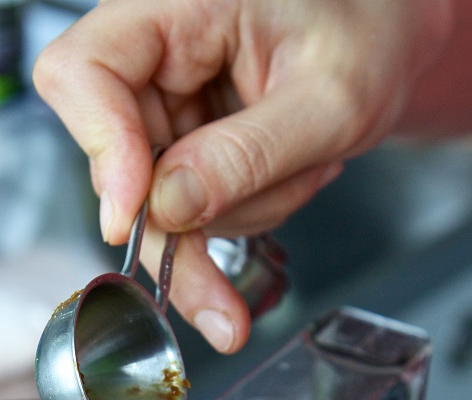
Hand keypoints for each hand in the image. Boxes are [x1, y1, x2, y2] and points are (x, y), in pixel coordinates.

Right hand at [32, 0, 450, 351]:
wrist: (387, 38)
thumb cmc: (368, 32)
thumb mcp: (329, 99)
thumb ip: (248, 154)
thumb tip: (169, 207)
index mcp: (174, 3)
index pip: (84, 70)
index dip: (101, 148)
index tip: (135, 215)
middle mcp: (154, 47)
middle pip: (114, 156)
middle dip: (178, 227)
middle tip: (218, 298)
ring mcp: (163, 98)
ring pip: (152, 199)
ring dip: (228, 218)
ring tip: (303, 171)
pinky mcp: (179, 138)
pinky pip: (182, 208)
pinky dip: (235, 219)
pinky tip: (286, 183)